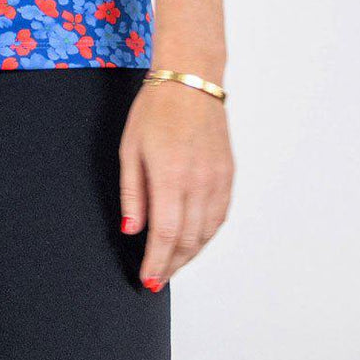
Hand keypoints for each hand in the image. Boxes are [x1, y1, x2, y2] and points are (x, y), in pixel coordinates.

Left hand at [119, 78, 233, 290]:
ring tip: (173, 264)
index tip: (147, 278)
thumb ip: (132, 193)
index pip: (166, 234)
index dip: (157, 262)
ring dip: (190, 255)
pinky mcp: (228, 175)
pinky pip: (220, 216)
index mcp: (170, 175)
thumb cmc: (155, 109)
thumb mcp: (130, 149)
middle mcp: (198, 181)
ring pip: (207, 233)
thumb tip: (132, 230)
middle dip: (172, 264)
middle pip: (188, 240)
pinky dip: (207, 235)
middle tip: (157, 277)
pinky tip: (194, 241)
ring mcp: (217, 179)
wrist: (190, 81)